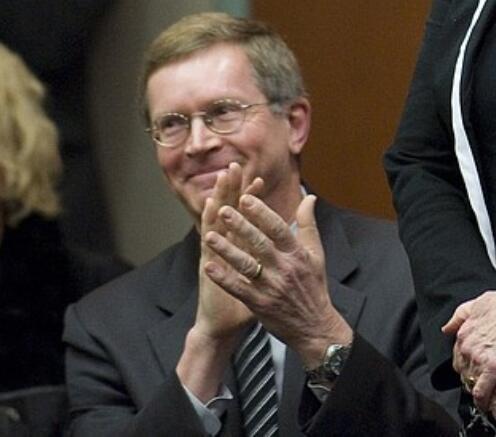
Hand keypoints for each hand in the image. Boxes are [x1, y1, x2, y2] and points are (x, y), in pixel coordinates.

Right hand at [176, 163, 261, 399]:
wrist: (223, 327)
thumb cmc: (248, 303)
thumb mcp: (265, 279)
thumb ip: (275, 259)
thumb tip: (290, 247)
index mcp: (242, 249)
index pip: (249, 218)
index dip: (252, 199)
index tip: (259, 178)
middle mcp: (226, 249)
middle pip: (229, 214)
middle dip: (232, 191)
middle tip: (233, 168)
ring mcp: (215, 258)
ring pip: (215, 225)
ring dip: (217, 204)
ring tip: (219, 182)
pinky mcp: (207, 270)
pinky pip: (208, 248)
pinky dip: (206, 231)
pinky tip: (207, 216)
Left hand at [204, 192, 352, 368]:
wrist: (315, 327)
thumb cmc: (314, 286)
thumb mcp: (316, 253)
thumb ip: (308, 224)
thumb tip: (309, 197)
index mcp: (297, 254)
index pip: (278, 228)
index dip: (261, 213)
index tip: (245, 198)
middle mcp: (284, 269)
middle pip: (259, 244)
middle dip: (240, 226)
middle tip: (223, 210)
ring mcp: (271, 287)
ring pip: (246, 265)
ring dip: (226, 250)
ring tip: (209, 236)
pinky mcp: (259, 304)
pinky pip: (238, 288)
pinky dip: (223, 277)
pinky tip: (209, 266)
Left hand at [443, 285, 495, 409]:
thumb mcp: (480, 302)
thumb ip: (460, 315)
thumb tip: (447, 328)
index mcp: (464, 333)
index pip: (457, 357)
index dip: (465, 365)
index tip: (473, 369)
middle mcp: (467, 347)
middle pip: (462, 371)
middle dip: (470, 378)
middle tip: (481, 382)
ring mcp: (479, 359)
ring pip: (471, 382)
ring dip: (477, 390)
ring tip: (486, 395)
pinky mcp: (494, 369)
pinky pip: (482, 392)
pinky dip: (483, 401)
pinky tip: (486, 405)